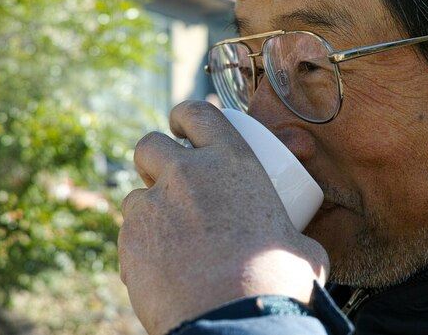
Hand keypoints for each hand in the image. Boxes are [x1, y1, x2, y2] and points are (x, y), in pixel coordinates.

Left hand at [118, 101, 328, 334]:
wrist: (236, 323)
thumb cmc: (276, 283)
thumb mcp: (298, 246)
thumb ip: (289, 234)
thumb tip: (299, 246)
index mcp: (230, 162)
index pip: (196, 113)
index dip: (184, 116)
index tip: (180, 127)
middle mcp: (185, 174)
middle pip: (149, 145)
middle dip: (154, 158)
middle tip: (166, 179)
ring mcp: (152, 206)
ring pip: (135, 195)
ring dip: (148, 209)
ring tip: (168, 237)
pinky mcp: (130, 241)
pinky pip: (128, 235)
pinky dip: (141, 246)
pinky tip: (162, 269)